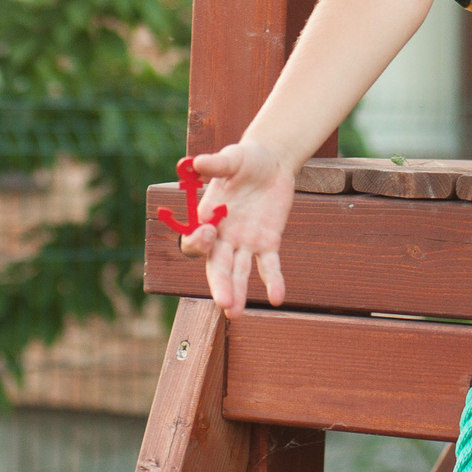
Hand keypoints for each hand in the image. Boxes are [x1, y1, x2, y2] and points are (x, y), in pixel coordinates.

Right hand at [180, 140, 295, 315]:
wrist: (272, 161)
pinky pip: (269, 266)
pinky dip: (273, 281)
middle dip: (220, 284)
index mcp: (206, 217)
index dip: (198, 242)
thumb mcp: (233, 157)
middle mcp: (223, 236)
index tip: (208, 233)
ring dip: (238, 292)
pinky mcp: (268, 243)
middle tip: (224, 302)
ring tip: (235, 314)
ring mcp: (245, 243)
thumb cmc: (246, 159)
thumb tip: (196, 163)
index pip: (195, 241)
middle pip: (217, 266)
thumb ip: (217, 164)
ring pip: (239, 272)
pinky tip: (277, 297)